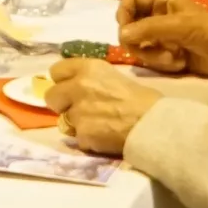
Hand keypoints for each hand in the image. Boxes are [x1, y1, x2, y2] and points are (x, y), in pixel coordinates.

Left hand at [44, 60, 161, 155]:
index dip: (62, 81)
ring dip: (77, 123)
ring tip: (98, 124)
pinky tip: (105, 137)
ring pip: (64, 120)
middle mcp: (78, 86)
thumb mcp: (115, 77)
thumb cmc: (144, 100)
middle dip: (63, 103)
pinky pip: (78, 138)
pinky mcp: (82, 133)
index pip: (56, 71)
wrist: (156, 125)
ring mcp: (78, 111)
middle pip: (51, 96)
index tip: (69, 87)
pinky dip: (89, 139)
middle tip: (79, 109)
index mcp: (88, 68)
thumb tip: (76, 86)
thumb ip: (91, 80)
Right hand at [115, 0, 207, 78]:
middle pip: (129, 25)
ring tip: (171, 59)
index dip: (123, 13)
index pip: (130, 0)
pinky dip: (160, 63)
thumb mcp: (180, 26)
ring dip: (151, 55)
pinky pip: (149, 58)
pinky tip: (178, 63)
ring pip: (137, 44)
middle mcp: (157, 15)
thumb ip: (149, 28)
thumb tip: (121, 35)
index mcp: (162, 0)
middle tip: (144, 50)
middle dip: (137, 41)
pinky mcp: (164, 53)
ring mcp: (160, 36)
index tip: (126, 30)